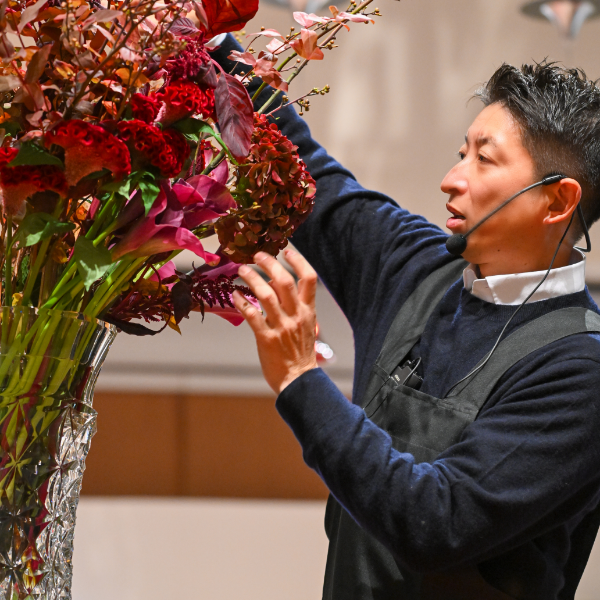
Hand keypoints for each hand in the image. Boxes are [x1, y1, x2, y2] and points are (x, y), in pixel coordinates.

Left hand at [232, 249, 318, 393]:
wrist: (299, 381)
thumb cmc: (301, 355)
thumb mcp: (306, 328)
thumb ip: (296, 308)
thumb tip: (279, 288)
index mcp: (308, 312)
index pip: (309, 279)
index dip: (298, 261)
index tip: (287, 251)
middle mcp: (295, 316)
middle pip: (284, 281)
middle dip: (269, 264)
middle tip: (257, 255)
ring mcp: (281, 327)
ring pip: (266, 294)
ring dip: (252, 278)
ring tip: (242, 270)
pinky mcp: (266, 338)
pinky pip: (251, 315)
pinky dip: (241, 302)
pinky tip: (234, 295)